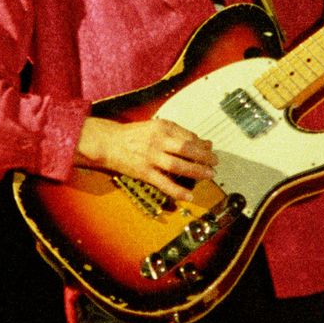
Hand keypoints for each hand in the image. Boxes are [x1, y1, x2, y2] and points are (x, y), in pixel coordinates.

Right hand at [73, 117, 216, 201]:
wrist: (108, 142)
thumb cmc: (134, 135)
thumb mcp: (156, 127)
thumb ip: (178, 133)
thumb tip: (201, 141)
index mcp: (162, 127)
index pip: (189, 136)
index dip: (202, 145)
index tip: (209, 151)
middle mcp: (158, 141)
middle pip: (187, 149)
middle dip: (205, 157)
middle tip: (215, 163)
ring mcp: (151, 157)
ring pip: (179, 165)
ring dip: (197, 171)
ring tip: (209, 175)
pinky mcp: (144, 172)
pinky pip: (164, 183)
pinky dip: (178, 191)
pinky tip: (189, 195)